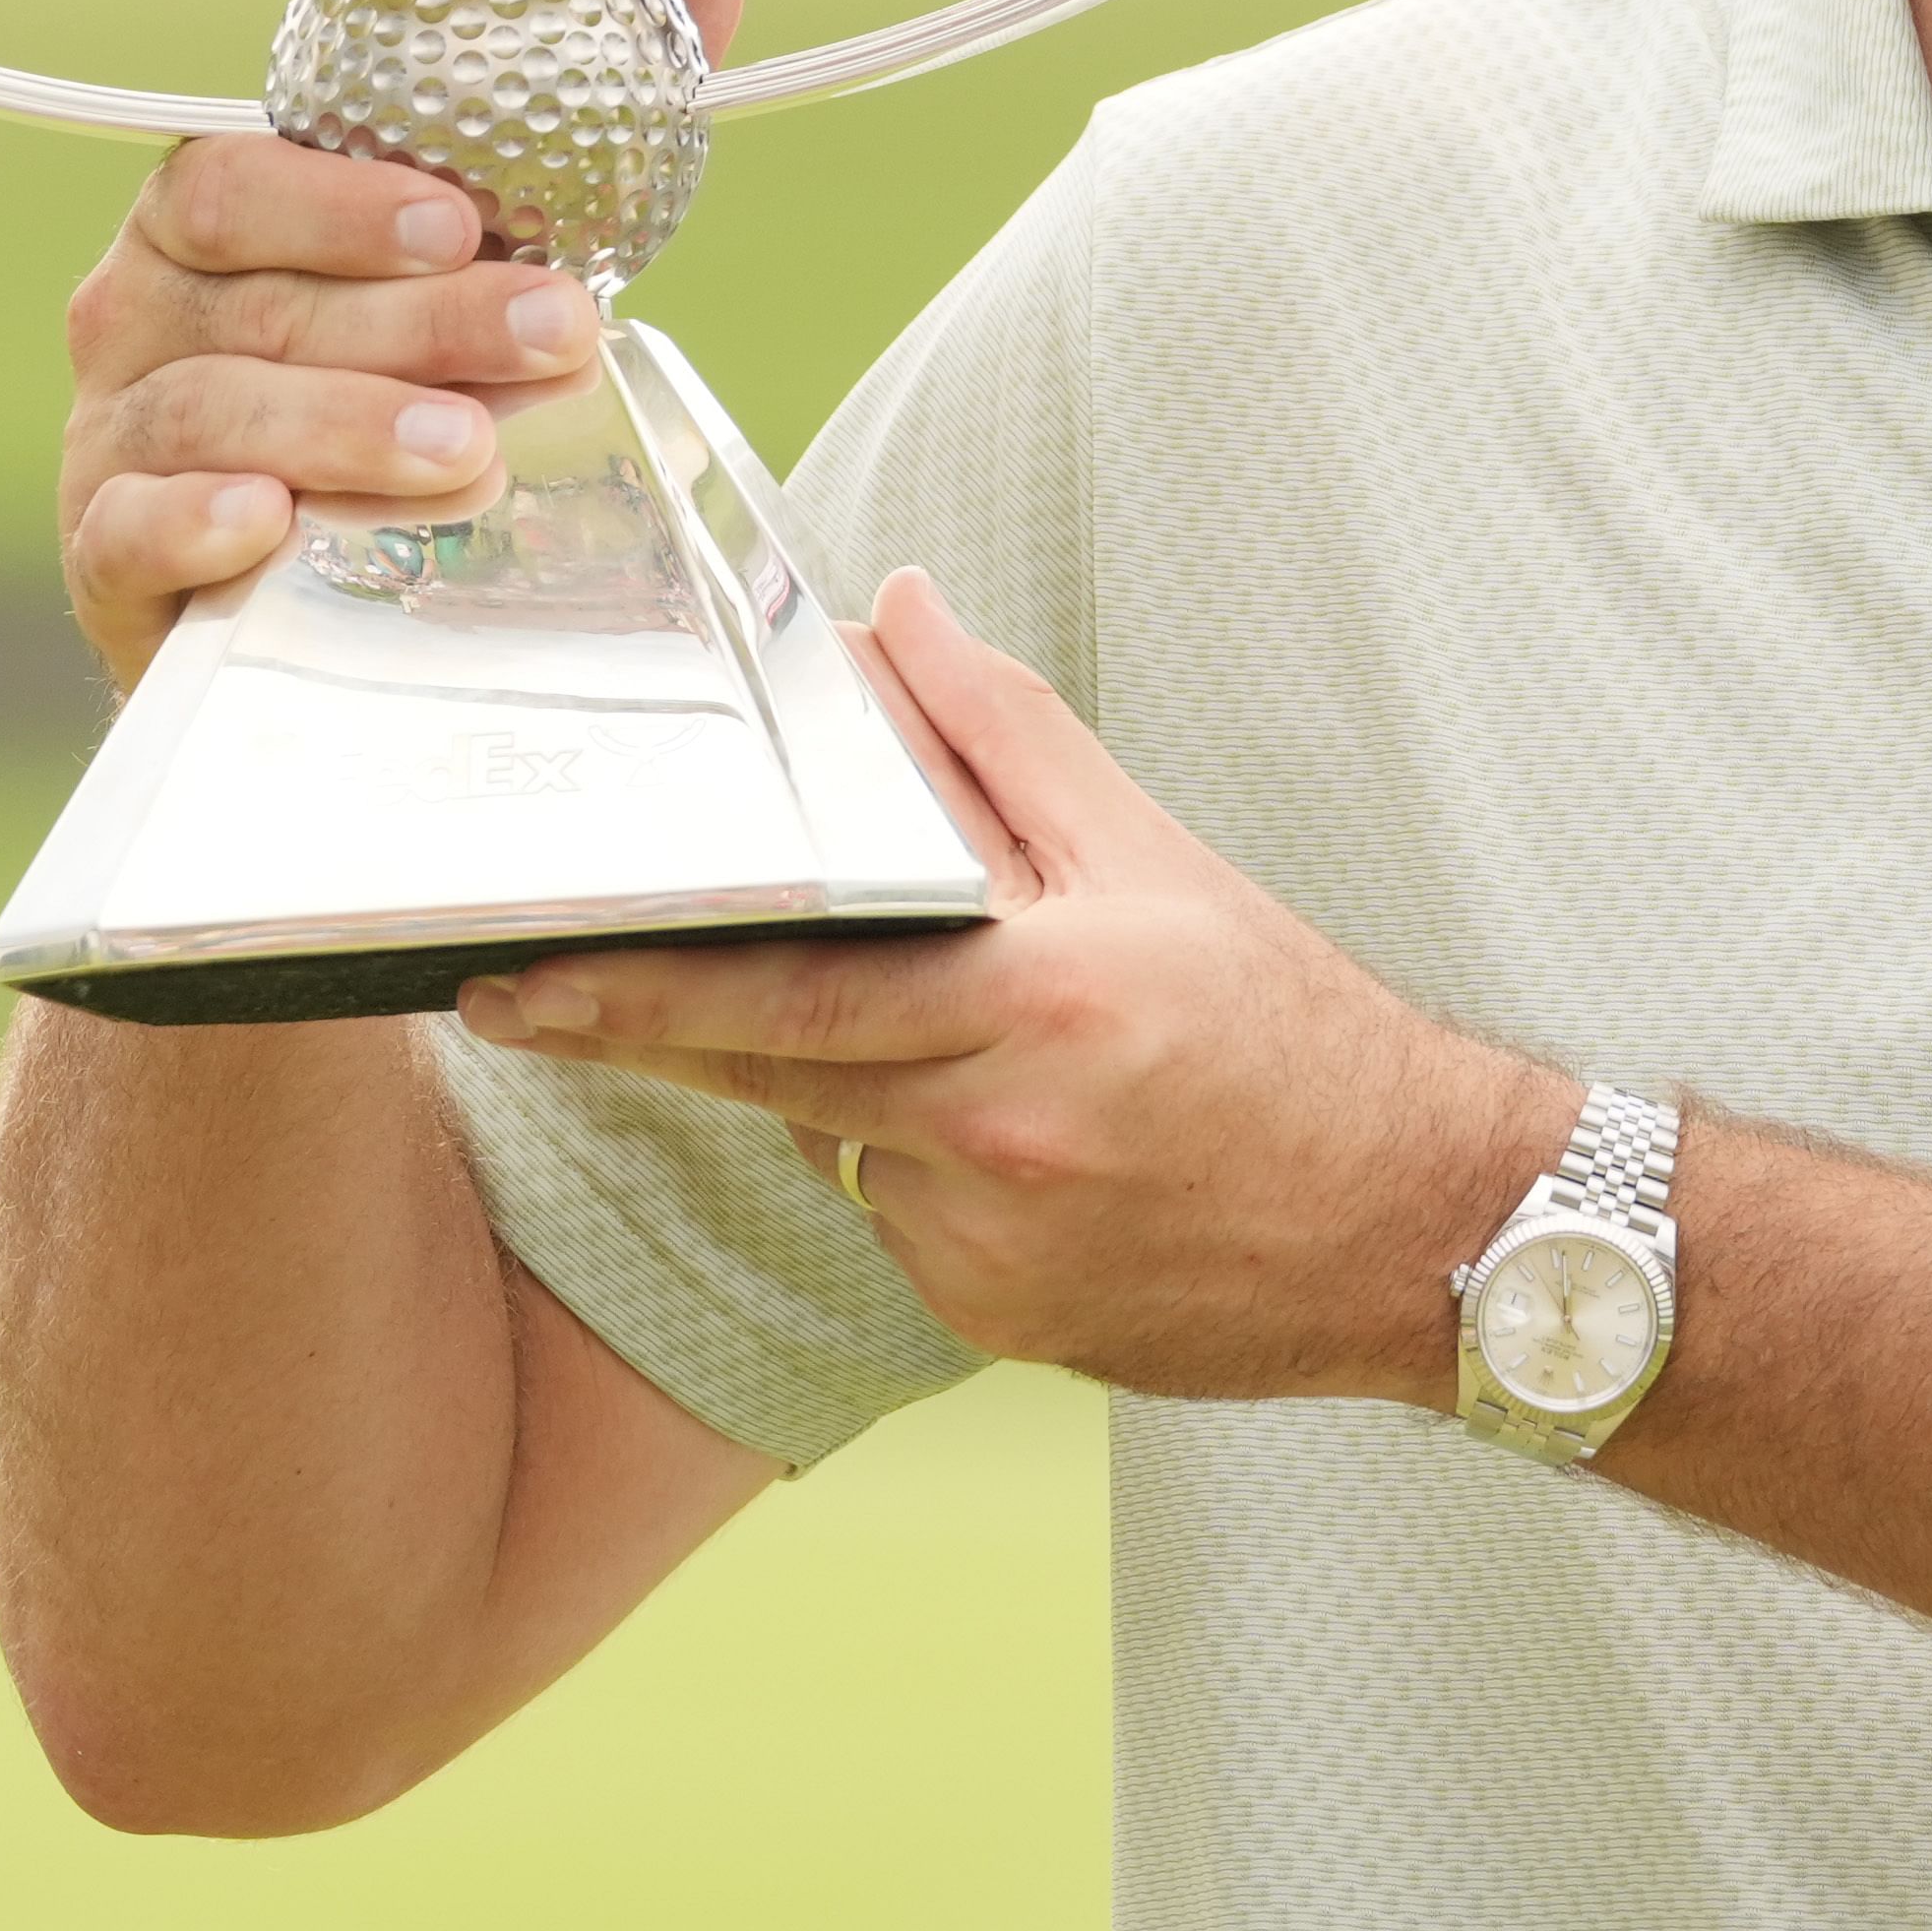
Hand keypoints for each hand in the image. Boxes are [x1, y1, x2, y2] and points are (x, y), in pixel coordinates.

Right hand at [52, 76, 726, 690]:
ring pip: (212, 412)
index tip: (465, 221)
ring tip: (464, 447)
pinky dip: (193, 524)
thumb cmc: (383, 390)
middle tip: (553, 333)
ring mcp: (112, 438)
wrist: (296, 583)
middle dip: (420, 320)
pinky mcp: (106, 559)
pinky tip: (268, 524)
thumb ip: (577, 123)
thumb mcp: (479, 265)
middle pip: (265, 303)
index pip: (233, 181)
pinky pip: (128, 532)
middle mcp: (138, 317)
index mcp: (201, 228)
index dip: (343, 199)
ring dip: (344, 425)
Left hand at [458, 572, 1565, 1403]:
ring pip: (836, 1146)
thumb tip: (888, 607)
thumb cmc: (1290, 1029)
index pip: (791, 992)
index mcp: (1041, 998)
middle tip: (509, 1001)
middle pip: (766, 1076)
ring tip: (959, 1052)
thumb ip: (1004, 732)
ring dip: (830, 1091)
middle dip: (628, 1034)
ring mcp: (992, 1247)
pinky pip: (899, 1223)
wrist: (1422, 1230)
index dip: (641, 984)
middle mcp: (1004, 1133)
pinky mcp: (997, 1323)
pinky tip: (1022, 1149)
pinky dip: (915, 1172)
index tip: (522, 969)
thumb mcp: (1159, 856)